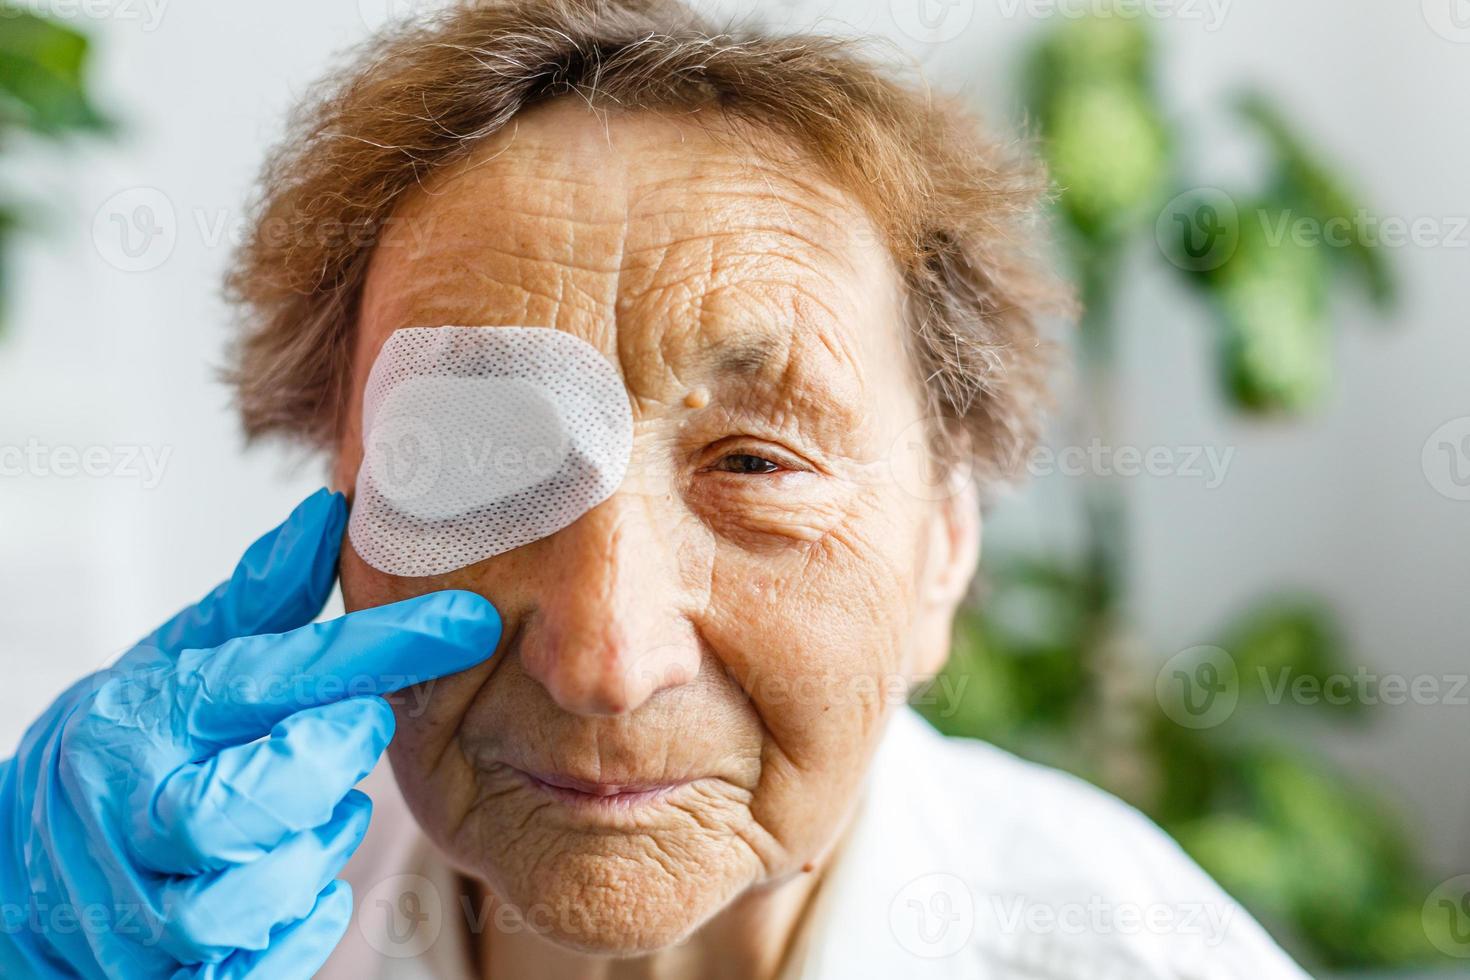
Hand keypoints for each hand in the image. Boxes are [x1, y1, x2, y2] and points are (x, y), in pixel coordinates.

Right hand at [0, 490, 500, 977]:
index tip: (467, 624)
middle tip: (359, 733)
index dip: (379, 650)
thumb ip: (259, 601)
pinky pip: (239, 971)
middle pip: (232, 813)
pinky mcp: (148, 974)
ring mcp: (124, 907)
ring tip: (328, 815)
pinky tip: (307, 888)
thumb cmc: (126, 745)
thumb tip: (330, 514)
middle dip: (322, 770)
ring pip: (234, 904)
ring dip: (309, 858)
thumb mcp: (176, 660)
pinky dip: (294, 931)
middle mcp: (119, 816)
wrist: (19, 861)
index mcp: (137, 720)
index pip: (267, 679)